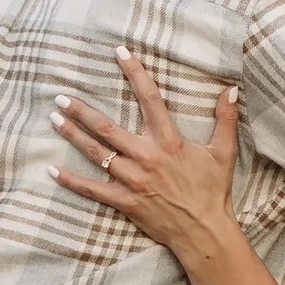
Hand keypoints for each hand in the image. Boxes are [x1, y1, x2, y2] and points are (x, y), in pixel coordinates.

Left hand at [53, 52, 242, 264]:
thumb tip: (231, 89)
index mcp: (169, 141)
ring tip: (54, 119)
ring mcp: (132, 180)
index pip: (150, 99)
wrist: (204, 231)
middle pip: (107, 128)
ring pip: (96, 153)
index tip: (120, 53)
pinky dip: (71, 180)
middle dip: (81, 110)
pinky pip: (92, 189)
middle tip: (60, 97)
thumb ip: (226, 119)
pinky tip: (53, 169)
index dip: (135, 73)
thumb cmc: (214, 191)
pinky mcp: (124, 201)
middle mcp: (146, 157)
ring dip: (72, 135)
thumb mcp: (224, 153)